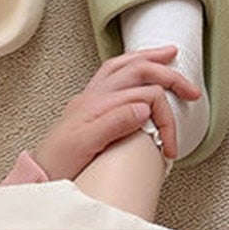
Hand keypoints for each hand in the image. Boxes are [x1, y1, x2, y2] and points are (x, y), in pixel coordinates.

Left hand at [34, 46, 200, 179]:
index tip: (169, 143)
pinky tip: (138, 65)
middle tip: (190, 89)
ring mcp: (92, 96)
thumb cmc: (57, 164)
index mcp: (98, 103)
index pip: (145, 96)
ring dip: (150, 57)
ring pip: (126, 64)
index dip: (164, 116)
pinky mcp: (89, 103)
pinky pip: (114, 71)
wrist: (38, 175)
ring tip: (169, 54)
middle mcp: (96, 94)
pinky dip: (131, 63)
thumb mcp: (84, 145)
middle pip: (139, 70)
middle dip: (169, 76)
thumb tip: (143, 107)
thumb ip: (113, 123)